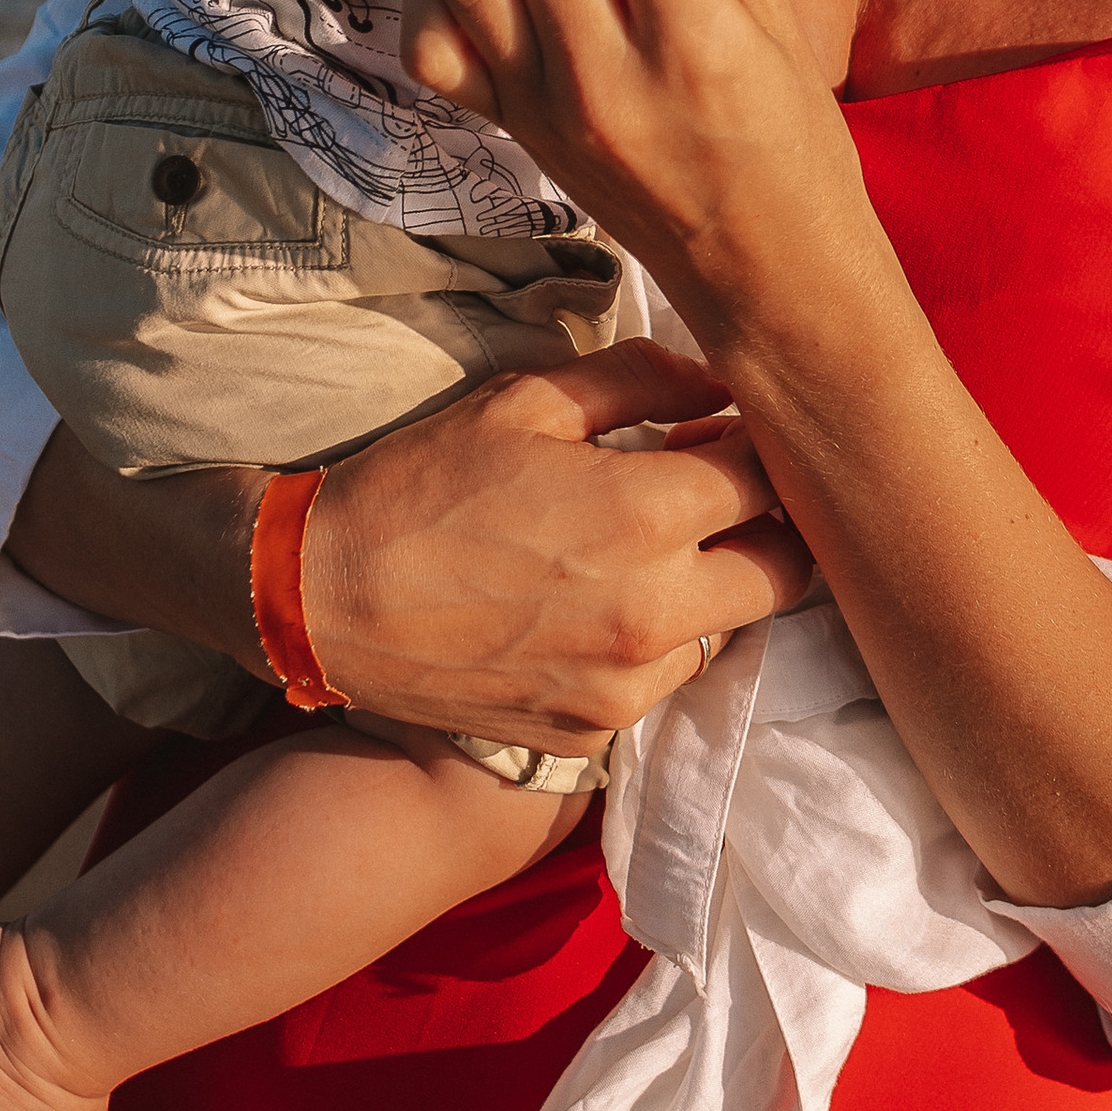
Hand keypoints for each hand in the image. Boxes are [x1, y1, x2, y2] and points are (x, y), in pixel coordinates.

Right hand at [304, 343, 807, 743]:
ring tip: (650, 547)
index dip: (756, 443)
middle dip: (769, 522)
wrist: (324, 598)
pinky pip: (666, 679)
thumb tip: (719, 380)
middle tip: (716, 489)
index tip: (724, 429)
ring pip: (732, 629)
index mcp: (647, 514)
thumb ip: (641, 378)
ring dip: (716, 584)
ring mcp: (628, 683)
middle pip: (787, 569)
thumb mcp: (526, 400)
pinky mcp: (597, 731)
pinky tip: (601, 602)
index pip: (768, 475)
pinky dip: (657, 638)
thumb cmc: (423, 484)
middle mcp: (656, 611)